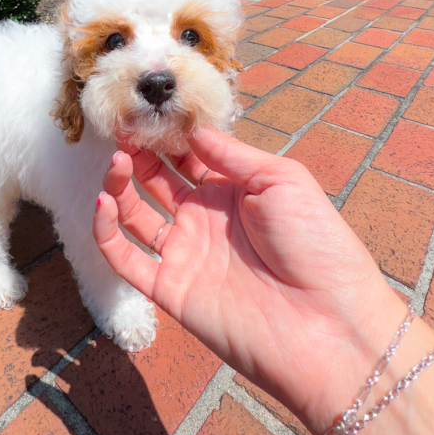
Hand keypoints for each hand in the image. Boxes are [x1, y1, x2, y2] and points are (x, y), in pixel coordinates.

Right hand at [93, 127, 409, 433]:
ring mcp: (186, 255)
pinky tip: (104, 202)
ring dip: (119, 186)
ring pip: (136, 215)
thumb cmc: (318, 244)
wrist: (329, 324)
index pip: (189, 156)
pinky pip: (126, 259)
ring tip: (116, 160)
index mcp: (233, 192)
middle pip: (158, 180)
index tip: (149, 111)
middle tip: (123, 128)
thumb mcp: (283, 181)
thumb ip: (233, 155)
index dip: (168, 135)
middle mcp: (205, 220)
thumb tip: (193, 128)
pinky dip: (107, 232)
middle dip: (139, 153)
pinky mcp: (170, 290)